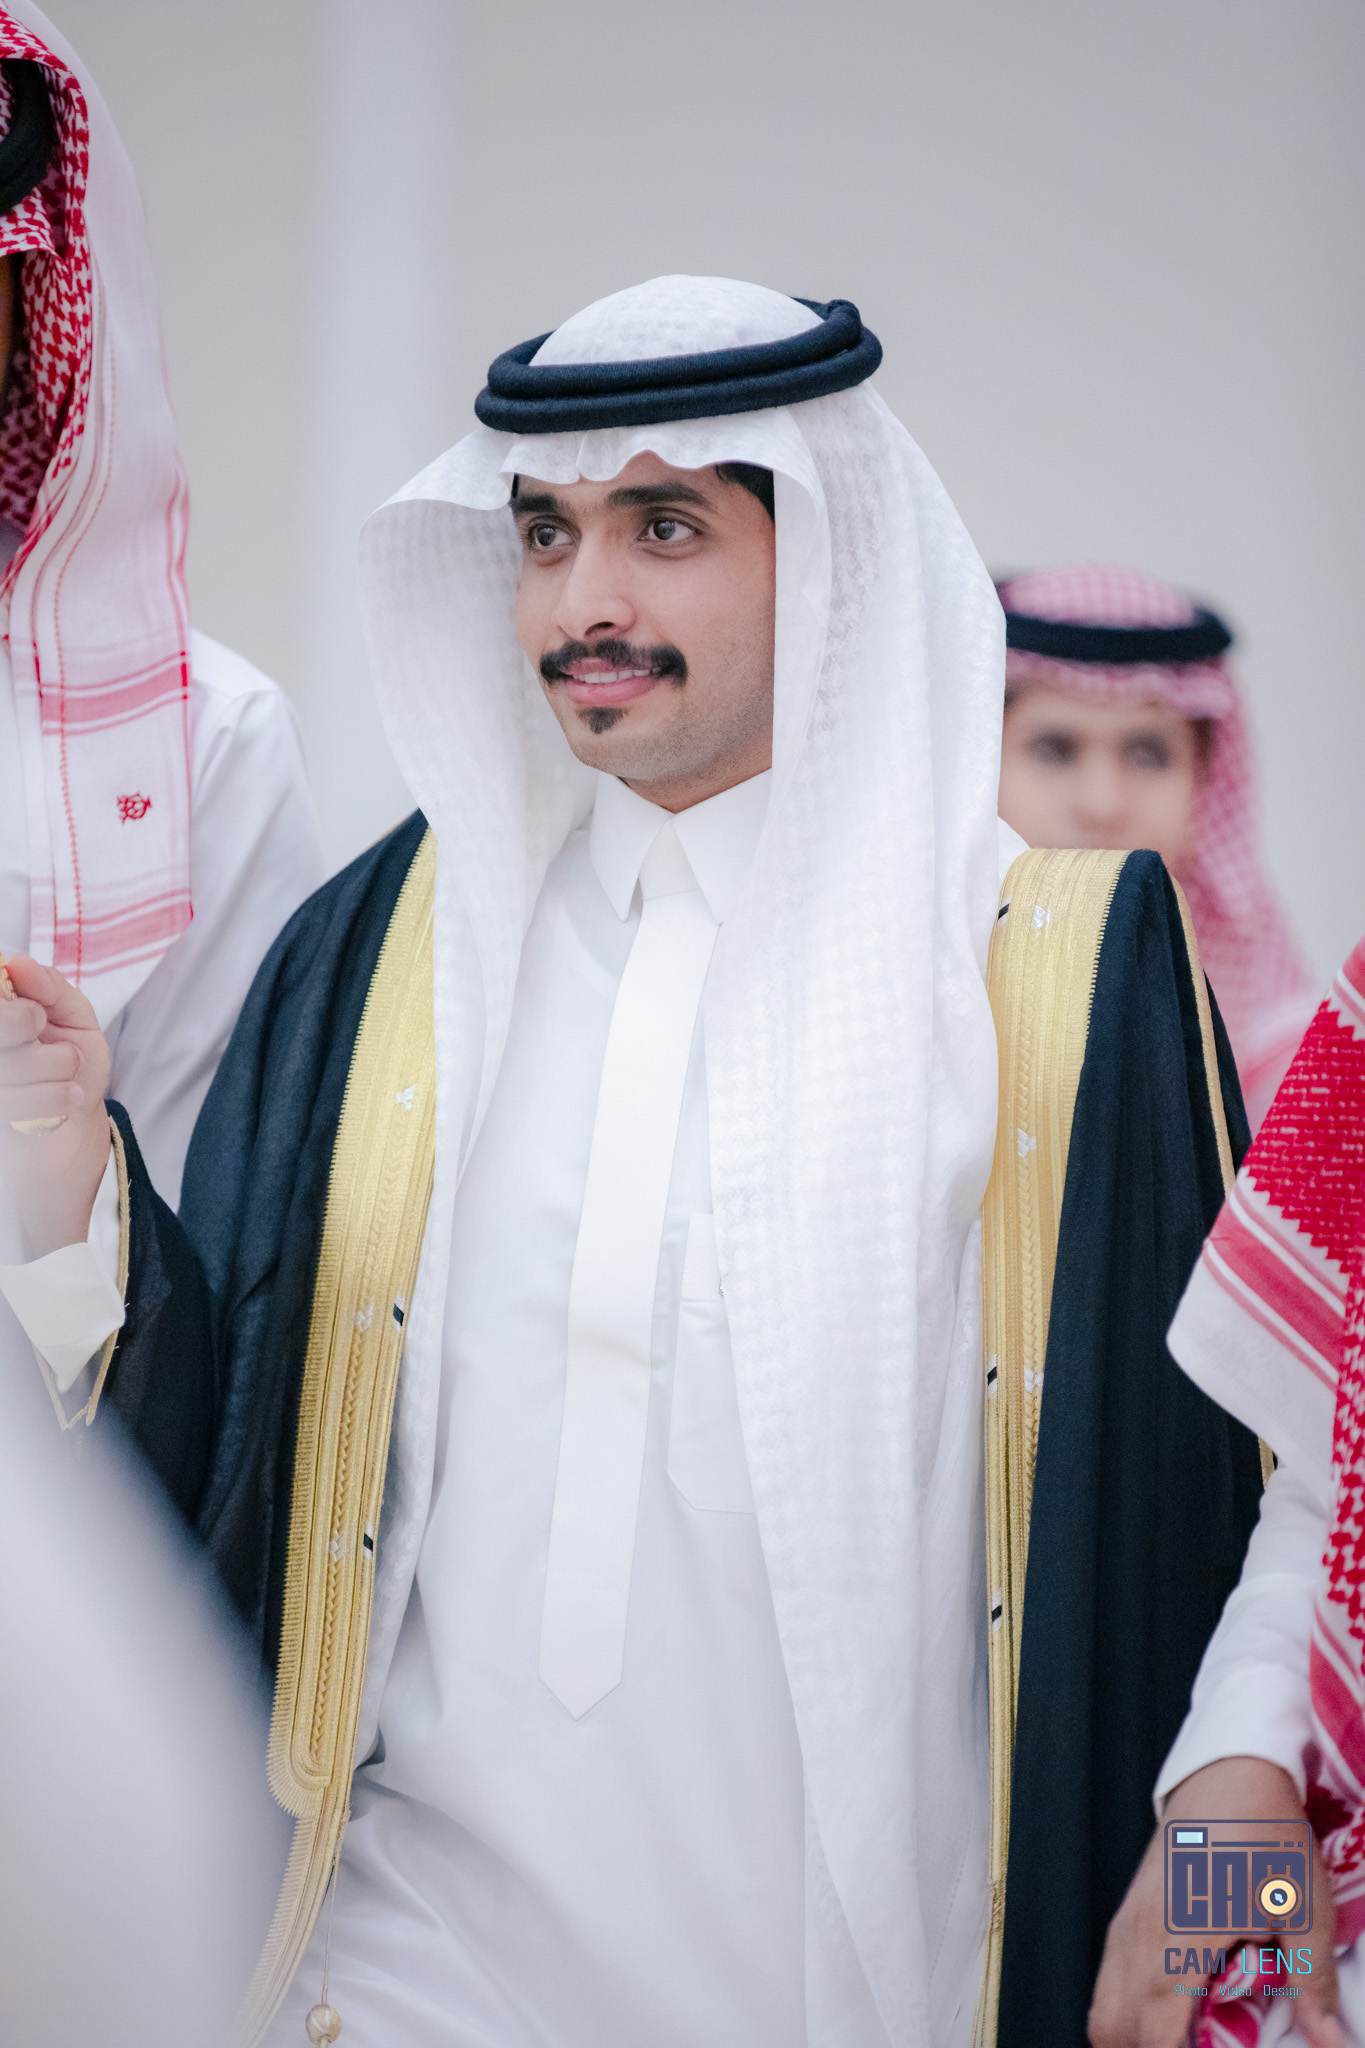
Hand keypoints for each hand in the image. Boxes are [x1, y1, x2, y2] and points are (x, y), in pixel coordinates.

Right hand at [0, 954, 111, 1255]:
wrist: (78, 1124)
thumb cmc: (73, 1065)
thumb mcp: (74, 1018)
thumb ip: (50, 987)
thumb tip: (17, 963)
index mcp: (2, 1020)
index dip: (16, 1014)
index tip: (37, 1016)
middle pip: (3, 1029)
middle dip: (29, 1031)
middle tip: (52, 1041)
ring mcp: (0, 1088)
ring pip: (12, 1065)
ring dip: (54, 1066)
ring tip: (67, 1073)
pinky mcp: (4, 1115)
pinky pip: (18, 1102)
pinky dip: (55, 1098)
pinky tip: (68, 1099)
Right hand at [1088, 1756, 1343, 2047]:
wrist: (1231, 1771)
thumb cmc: (1268, 1834)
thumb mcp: (1304, 1909)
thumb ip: (1312, 1983)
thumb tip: (1330, 2042)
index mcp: (1180, 1939)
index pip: (1155, 2036)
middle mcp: (1139, 1935)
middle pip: (1114, 2031)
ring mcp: (1125, 1923)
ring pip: (1102, 2009)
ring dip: (1132, 2038)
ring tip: (1184, 2038)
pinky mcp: (1126, 1914)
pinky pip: (1106, 1981)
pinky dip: (1127, 2011)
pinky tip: (1172, 2010)